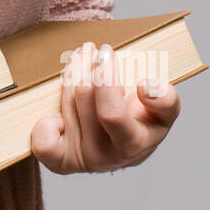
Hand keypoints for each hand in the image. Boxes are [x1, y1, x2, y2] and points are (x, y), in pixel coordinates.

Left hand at [31, 39, 180, 174]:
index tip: (107, 53)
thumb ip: (166, 100)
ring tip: (80, 58)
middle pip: (84, 99)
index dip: (104, 80)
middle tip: (92, 48)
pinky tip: (58, 106)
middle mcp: (104, 156)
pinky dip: (46, 122)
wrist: (123, 151)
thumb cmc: (142, 124)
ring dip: (72, 76)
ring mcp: (80, 159)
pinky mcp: (60, 161)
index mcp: (133, 145)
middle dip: (87, 67)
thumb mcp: (164, 114)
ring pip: (66, 105)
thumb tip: (146, 86)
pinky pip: (43, 142)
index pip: (111, 114)